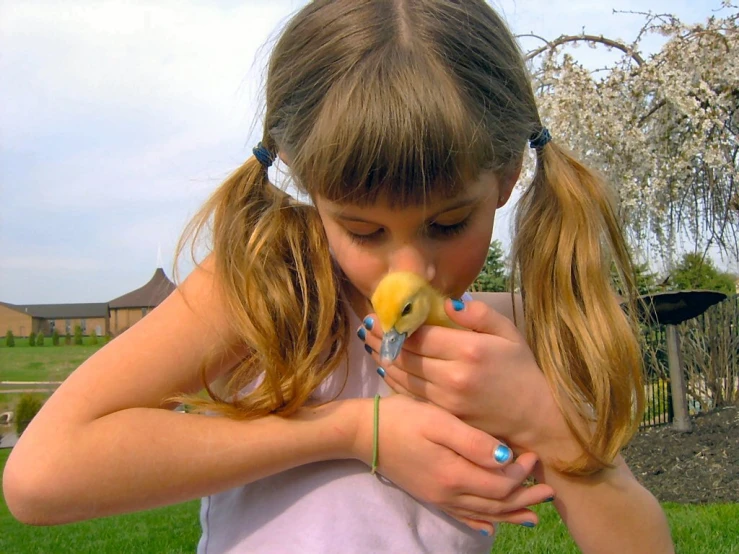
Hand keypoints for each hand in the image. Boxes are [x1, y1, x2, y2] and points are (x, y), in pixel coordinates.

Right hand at [352, 394, 554, 535]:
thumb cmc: (402, 419)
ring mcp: (438, 497)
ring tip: (533, 513)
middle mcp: (448, 493)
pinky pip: (461, 515)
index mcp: (454, 474)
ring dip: (510, 512)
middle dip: (525, 498)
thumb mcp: (438, 421)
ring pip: (483, 512)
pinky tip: (490, 526)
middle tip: (549, 490)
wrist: (363, 432)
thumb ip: (473, 442)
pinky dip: (481, 522)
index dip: (522, 473)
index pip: (500, 483)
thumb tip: (506, 457)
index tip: (534, 454)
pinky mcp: (429, 495)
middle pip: (496, 503)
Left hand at [359, 299, 575, 459]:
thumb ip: (478, 315)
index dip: (397, 323)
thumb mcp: (508, 333)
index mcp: (468, 350)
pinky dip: (393, 380)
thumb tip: (446, 303)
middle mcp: (453, 376)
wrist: (535, 417)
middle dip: (383, 338)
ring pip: (403, 376)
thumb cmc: (522, 370)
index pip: (420, 334)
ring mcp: (446, 400)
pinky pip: (410, 395)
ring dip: (383, 357)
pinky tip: (385, 367)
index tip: (382, 313)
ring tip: (370, 342)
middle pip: (406, 355)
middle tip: (368, 325)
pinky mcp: (443, 416)